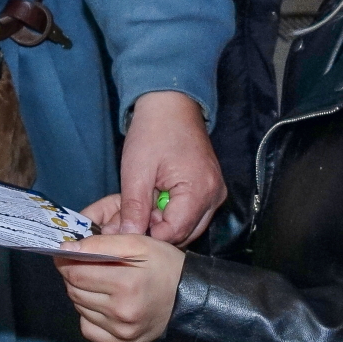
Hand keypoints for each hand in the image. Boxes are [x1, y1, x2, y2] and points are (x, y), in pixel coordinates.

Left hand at [57, 235, 185, 341]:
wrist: (189, 297)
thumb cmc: (163, 265)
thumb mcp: (137, 243)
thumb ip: (100, 243)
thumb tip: (65, 249)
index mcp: (126, 284)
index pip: (75, 273)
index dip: (67, 261)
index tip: (69, 254)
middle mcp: (122, 312)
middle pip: (74, 291)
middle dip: (74, 275)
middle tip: (87, 266)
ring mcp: (122, 332)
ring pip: (79, 308)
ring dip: (83, 293)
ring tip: (101, 284)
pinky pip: (88, 328)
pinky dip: (89, 315)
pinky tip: (103, 305)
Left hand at [113, 91, 224, 244]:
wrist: (171, 104)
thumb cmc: (153, 132)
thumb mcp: (136, 171)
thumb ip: (134, 208)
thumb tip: (126, 236)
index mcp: (199, 192)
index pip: (174, 234)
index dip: (148, 234)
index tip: (128, 224)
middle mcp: (215, 197)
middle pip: (184, 234)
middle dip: (156, 230)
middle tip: (133, 214)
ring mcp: (216, 194)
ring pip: (189, 226)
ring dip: (165, 222)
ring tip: (145, 202)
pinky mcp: (211, 190)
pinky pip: (193, 214)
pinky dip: (174, 213)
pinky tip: (157, 198)